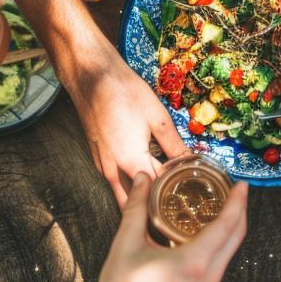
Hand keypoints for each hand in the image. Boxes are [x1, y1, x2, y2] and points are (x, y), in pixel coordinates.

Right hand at [67, 52, 188, 205]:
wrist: (90, 76)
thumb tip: (189, 160)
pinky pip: (114, 181)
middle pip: (136, 201)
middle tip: (173, 205)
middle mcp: (113, 169)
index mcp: (131, 161)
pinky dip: (128, 186)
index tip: (189, 191)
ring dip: (139, 199)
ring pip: (122, 193)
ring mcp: (102, 165)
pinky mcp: (97, 158)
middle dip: (154, 205)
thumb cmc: (123, 92)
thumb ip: (174, 144)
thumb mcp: (157, 117)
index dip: (174, 190)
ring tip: (159, 199)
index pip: (158, 189)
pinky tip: (141, 180)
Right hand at [91, 174, 248, 281]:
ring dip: (231, 228)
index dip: (237, 201)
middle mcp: (207, 276)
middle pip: (236, 237)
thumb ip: (136, 207)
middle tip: (235, 190)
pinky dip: (221, 244)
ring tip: (223, 207)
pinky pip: (220, 263)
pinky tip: (208, 233)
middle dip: (239, 211)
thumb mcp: (126, 244)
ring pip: (230, 252)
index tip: (241, 184)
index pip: (227, 225)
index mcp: (194, 262)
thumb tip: (142, 179)